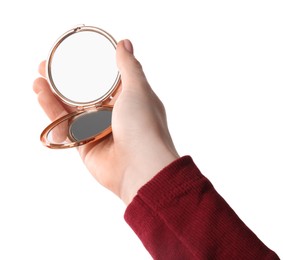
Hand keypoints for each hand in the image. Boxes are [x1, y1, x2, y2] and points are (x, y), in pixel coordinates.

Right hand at [33, 40, 178, 204]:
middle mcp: (114, 116)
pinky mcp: (86, 146)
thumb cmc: (144, 126)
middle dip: (65, 82)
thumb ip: (129, 67)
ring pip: (72, 111)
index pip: (105, 81)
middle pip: (84, 95)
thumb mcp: (138, 89)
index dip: (88, 69)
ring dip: (54, 95)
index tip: (71, 57)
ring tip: (39, 80)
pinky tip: (42, 97)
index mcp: (129, 101)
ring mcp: (99, 131)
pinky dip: (54, 114)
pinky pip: (67, 128)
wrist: (141, 167)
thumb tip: (124, 43)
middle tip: (46, 68)